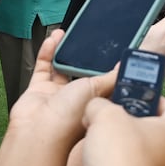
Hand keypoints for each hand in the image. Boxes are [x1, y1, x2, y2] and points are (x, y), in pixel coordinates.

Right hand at [8, 29, 116, 145]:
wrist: (38, 130)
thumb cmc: (69, 120)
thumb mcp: (99, 90)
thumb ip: (111, 77)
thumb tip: (126, 67)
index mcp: (96, 105)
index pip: (105, 84)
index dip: (108, 69)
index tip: (111, 52)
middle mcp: (77, 101)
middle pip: (82, 74)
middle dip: (83, 58)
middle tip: (88, 40)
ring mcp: (57, 96)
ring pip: (62, 68)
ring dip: (64, 51)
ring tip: (68, 35)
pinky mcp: (39, 90)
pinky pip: (44, 68)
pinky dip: (47, 53)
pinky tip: (53, 40)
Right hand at [80, 95, 164, 165]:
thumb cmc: (122, 162)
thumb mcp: (105, 115)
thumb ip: (100, 105)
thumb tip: (95, 108)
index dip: (155, 99)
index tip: (138, 96)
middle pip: (157, 133)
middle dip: (133, 125)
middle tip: (113, 118)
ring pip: (144, 157)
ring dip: (123, 150)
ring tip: (101, 143)